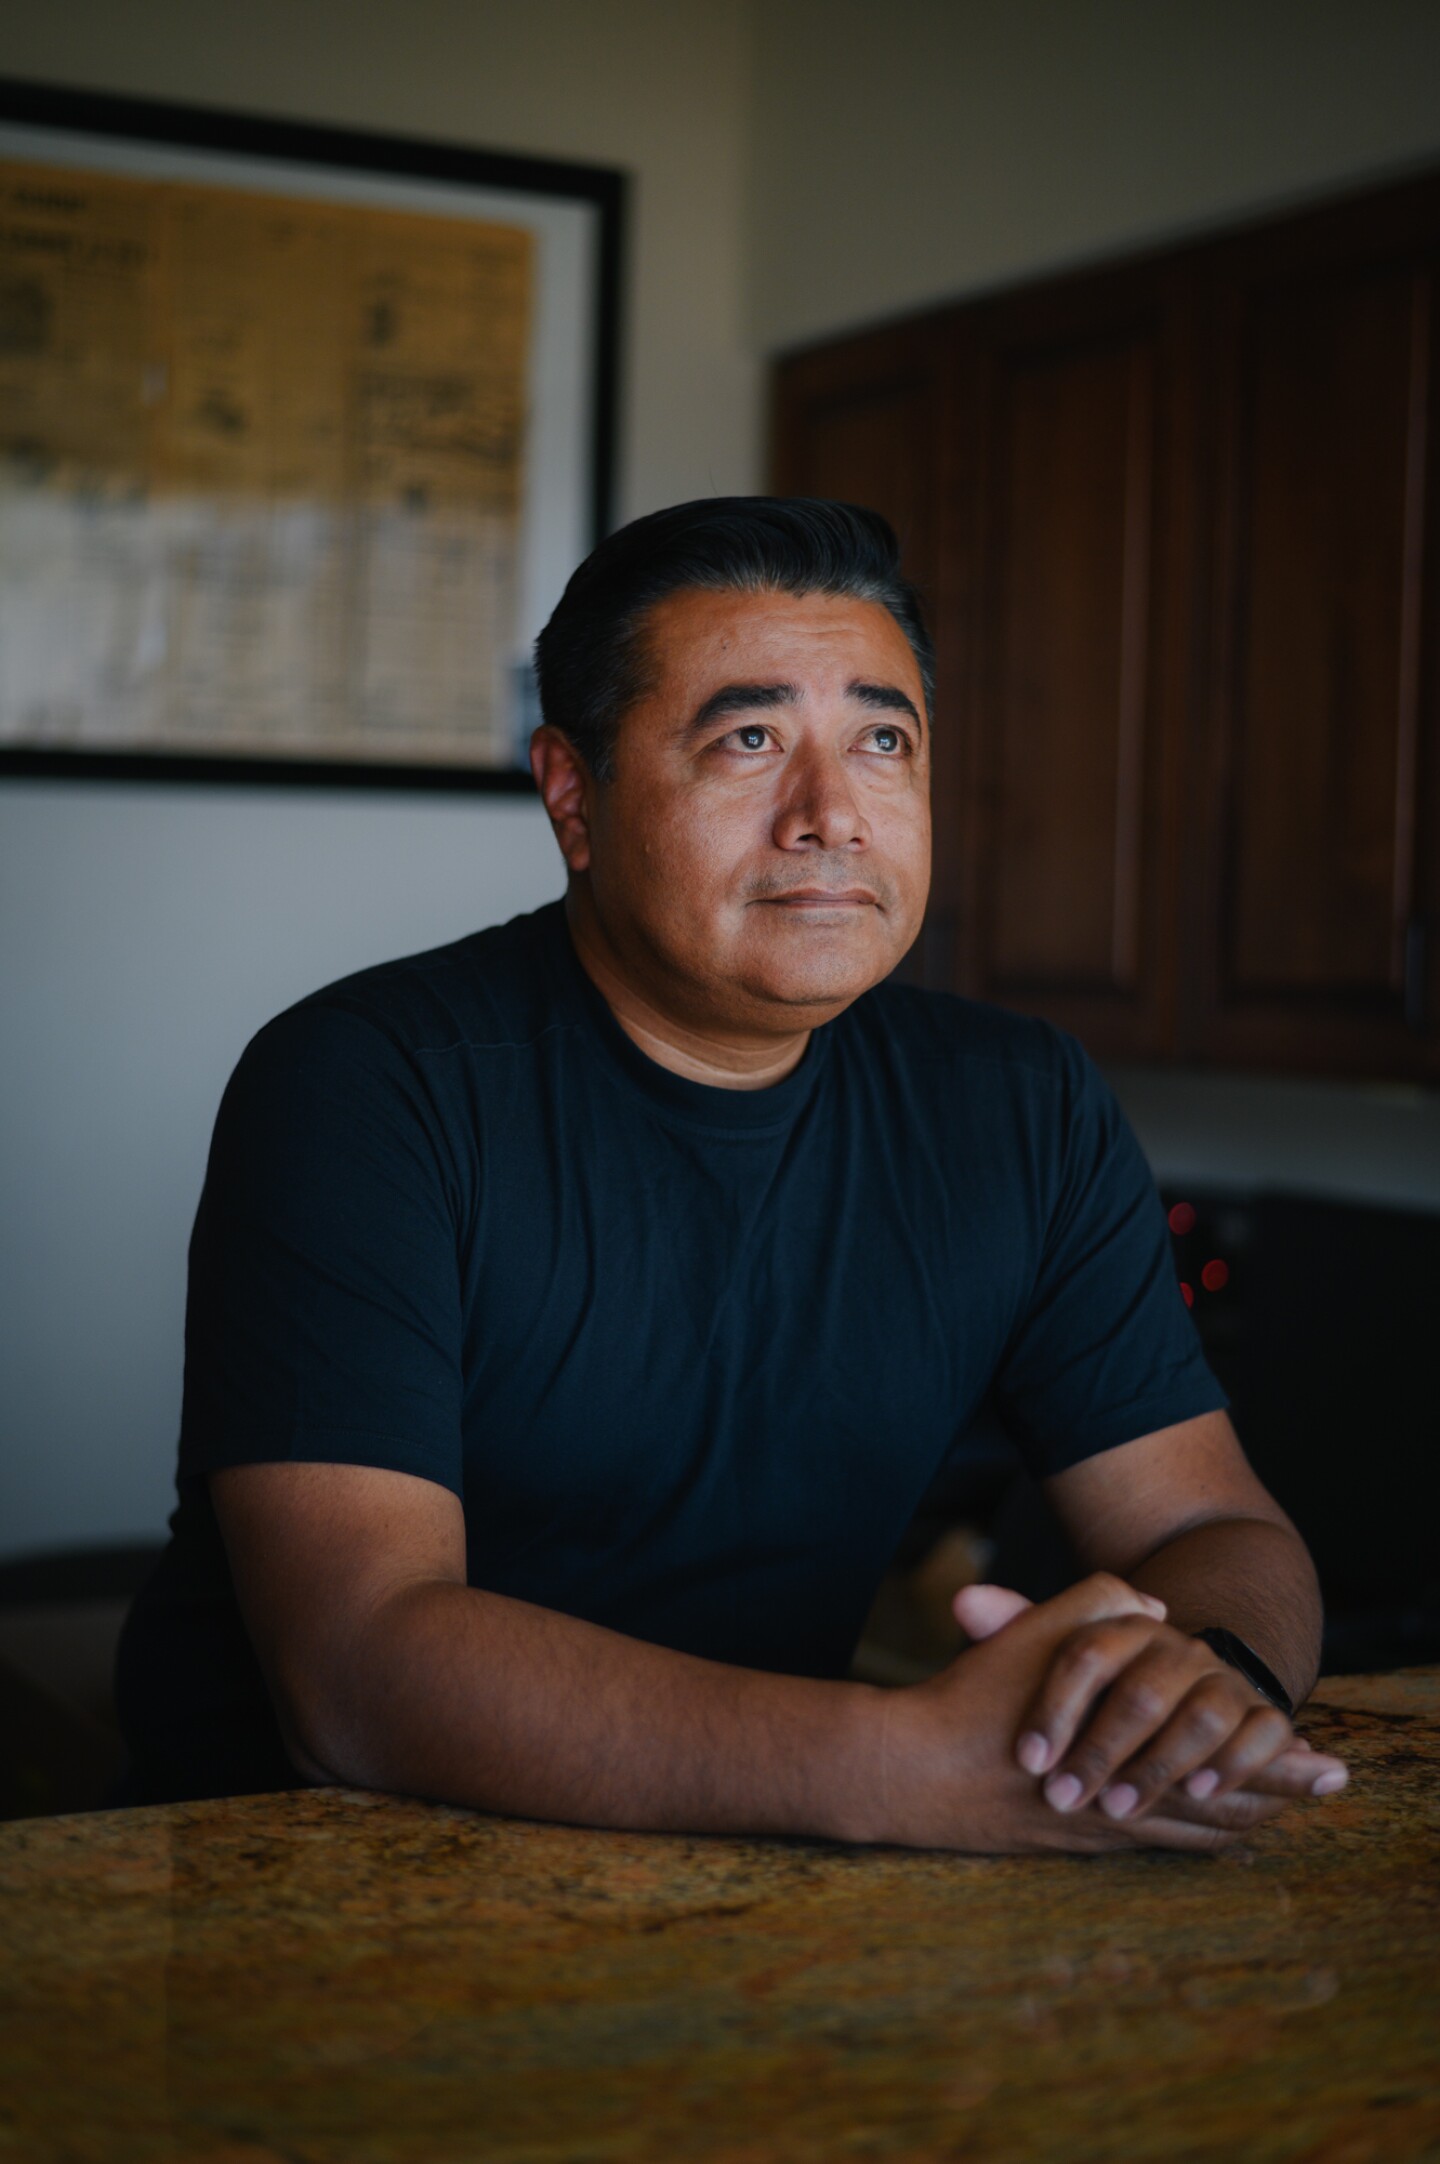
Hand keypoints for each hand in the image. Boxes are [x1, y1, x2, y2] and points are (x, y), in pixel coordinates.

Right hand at [873, 1573, 1288, 1852]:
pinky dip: (1188, 1838)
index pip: (1224, 1763)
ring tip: (1275, 1816)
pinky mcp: (1067, 1843)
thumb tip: (1157, 1611)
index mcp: (1126, 1750)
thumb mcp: (1042, 1630)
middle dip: (1275, 1797)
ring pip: (1187, 1834)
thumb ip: (1104, 1603)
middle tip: (1320, 1790)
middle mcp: (1121, 1802)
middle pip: (1221, 1809)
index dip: (1276, 1762)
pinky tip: (1199, 1835)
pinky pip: (1148, 1846)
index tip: (1320, 1763)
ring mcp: (1096, 1830)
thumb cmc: (976, 1697)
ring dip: (1237, 1822)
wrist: (909, 1770)